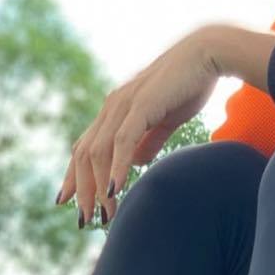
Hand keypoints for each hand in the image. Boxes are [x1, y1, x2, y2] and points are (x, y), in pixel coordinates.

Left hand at [56, 25, 221, 226]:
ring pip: (98, 152)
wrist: (207, 54)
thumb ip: (150, 140)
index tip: (67, 200)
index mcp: (116, 109)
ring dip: (98, 187)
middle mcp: (112, 106)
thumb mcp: (166, 119)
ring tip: (104, 215)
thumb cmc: (190, 84)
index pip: (85, 146)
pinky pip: (122, 142)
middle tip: (84, 220)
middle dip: (82, 190)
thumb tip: (138, 162)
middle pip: (84, 154)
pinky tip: (114, 190)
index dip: (73, 174)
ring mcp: (124, 105)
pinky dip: (115, 168)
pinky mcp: (141, 106)